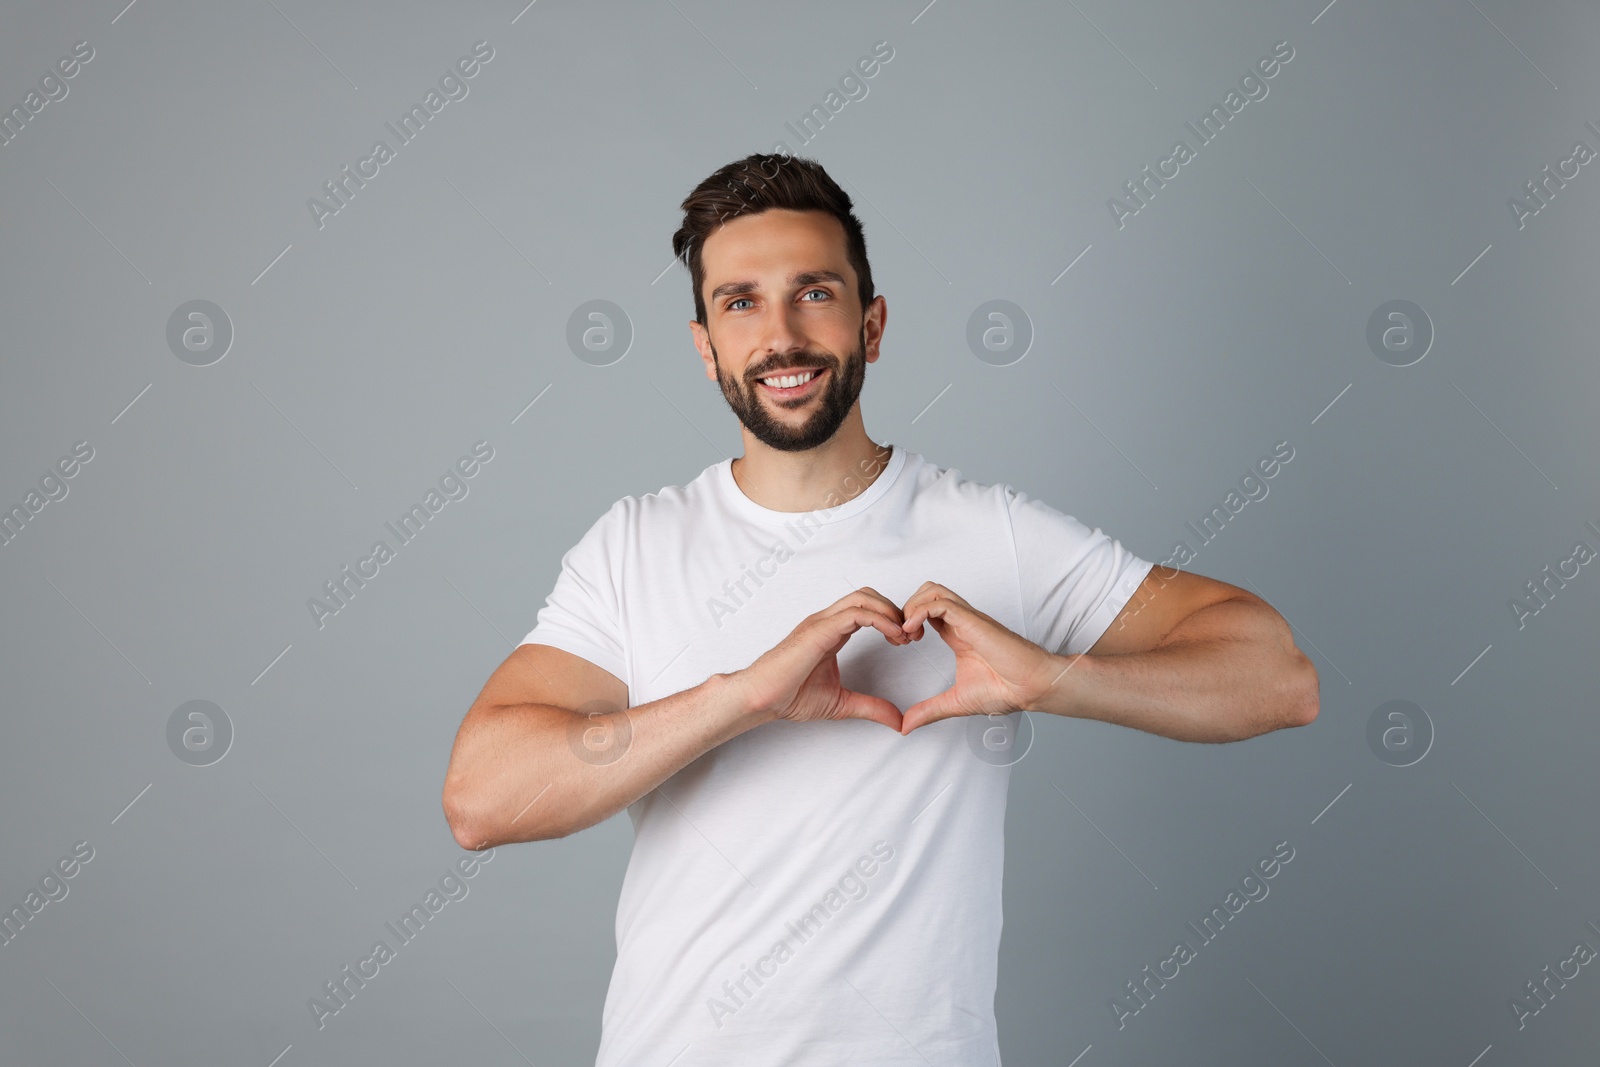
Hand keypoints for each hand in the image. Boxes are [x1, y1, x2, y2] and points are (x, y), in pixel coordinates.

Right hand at [730, 587, 909, 729]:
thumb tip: (897, 720)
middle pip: (868, 595)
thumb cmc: (788, 697)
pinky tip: (893, 637)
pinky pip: (857, 613)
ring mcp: (822, 622)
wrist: (761, 698)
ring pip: (864, 597)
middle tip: (912, 635)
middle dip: (895, 610)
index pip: (867, 609)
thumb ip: (871, 708)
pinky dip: (881, 620)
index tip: (908, 641)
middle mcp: (827, 621)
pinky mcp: (820, 630)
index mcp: (831, 632)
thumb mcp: (842, 703)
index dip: (892, 619)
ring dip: (891, 612)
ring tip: (905, 635)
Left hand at [898, 581, 1057, 733]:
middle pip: (926, 592)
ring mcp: (968, 619)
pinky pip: (940, 602)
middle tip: (901, 636)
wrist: (1031, 688)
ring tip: (908, 634)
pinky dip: (920, 611)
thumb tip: (906, 726)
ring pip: (932, 590)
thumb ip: (929, 711)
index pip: (926, 610)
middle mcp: (961, 622)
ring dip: (912, 607)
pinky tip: (913, 632)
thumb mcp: (955, 702)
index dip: (907, 620)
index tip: (900, 643)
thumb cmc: (1006, 690)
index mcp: (957, 634)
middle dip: (906, 608)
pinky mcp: (973, 621)